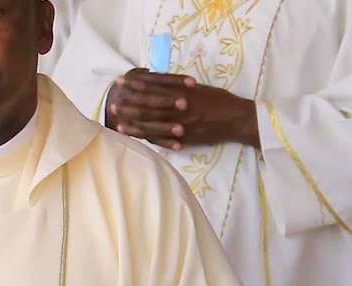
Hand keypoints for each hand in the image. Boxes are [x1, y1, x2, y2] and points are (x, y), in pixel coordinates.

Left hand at [105, 70, 257, 149]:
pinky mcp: (186, 139)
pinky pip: (164, 138)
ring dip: (134, 123)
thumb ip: (179, 86)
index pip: (154, 87)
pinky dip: (150, 138)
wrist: (238, 120)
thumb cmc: (221, 100)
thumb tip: (160, 81)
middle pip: (149, 107)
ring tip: (118, 122)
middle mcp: (180, 109)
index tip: (122, 81)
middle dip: (129, 105)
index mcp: (183, 93)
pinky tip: (137, 137)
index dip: (136, 85)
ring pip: (153, 124)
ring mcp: (182, 125)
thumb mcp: (200, 88)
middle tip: (113, 103)